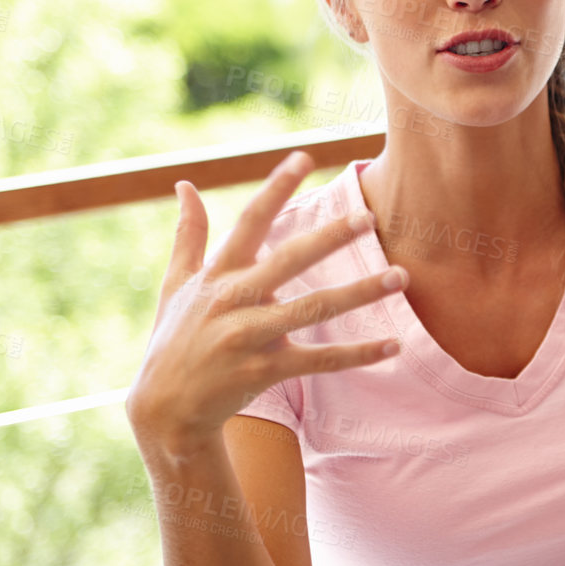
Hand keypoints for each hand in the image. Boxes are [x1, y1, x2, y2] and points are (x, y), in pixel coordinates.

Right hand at [127, 151, 406, 459]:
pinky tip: (392, 345)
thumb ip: (188, 234)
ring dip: (359, 293)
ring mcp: (249, 337)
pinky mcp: (264, 371)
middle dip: (329, 238)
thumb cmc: (174, 339)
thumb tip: (185, 184)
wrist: (165, 408)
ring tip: (400, 276)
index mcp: (216, 274)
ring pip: (313, 310)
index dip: (275, 188)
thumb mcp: (174, 285)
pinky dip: (357, 354)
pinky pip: (320, 361)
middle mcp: (232, 301)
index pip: (248, 221)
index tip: (304, 156)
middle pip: (288, 261)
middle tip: (368, 217)